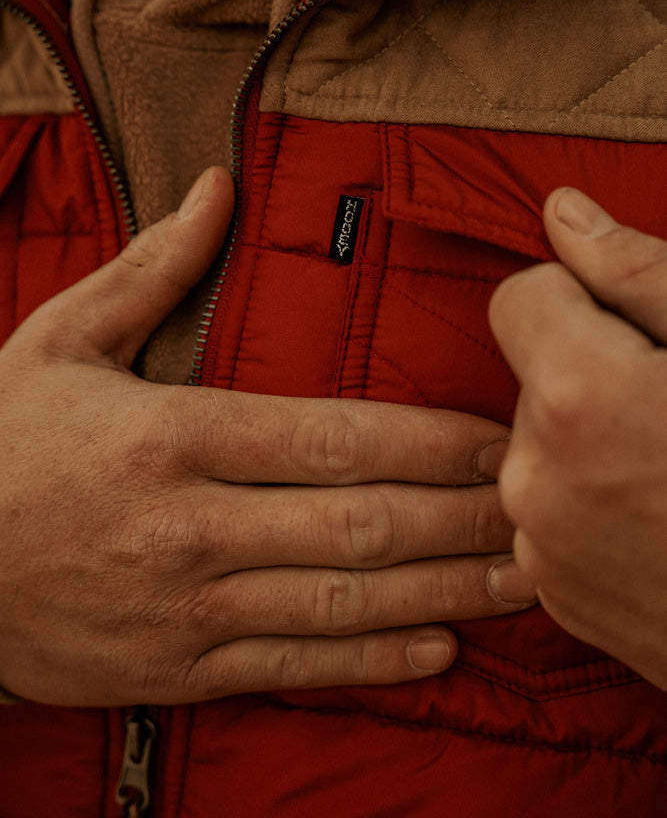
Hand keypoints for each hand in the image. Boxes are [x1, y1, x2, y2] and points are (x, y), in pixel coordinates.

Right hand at [0, 167, 520, 706]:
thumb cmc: (1, 445)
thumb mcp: (59, 340)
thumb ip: (151, 268)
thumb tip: (214, 187)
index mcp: (168, 434)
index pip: (330, 437)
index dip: (426, 441)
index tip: (493, 437)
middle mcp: (189, 525)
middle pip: (357, 521)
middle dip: (461, 516)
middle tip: (538, 503)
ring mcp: (187, 606)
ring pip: (342, 602)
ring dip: (443, 591)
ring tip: (519, 580)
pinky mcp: (178, 668)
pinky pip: (294, 666)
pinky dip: (373, 663)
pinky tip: (438, 650)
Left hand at [489, 187, 666, 690]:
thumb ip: (637, 272)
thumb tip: (560, 213)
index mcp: (577, 397)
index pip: (520, 297)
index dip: (580, 300)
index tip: (636, 331)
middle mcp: (535, 477)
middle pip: (536, 377)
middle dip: (592, 376)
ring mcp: (542, 548)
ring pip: (544, 447)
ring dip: (593, 444)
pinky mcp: (557, 597)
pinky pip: (552, 513)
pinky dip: (594, 505)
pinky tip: (664, 524)